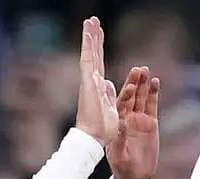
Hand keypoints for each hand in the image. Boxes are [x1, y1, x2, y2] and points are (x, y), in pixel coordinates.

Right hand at [74, 17, 118, 145]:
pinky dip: (88, 46)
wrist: (93, 137)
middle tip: (92, 20)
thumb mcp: (111, 107)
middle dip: (94, 37)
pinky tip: (89, 33)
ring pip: (90, 54)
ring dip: (90, 36)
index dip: (99, 48)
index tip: (99, 34)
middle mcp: (92, 81)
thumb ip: (109, 93)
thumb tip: (109, 82)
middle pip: (94, 54)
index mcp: (99, 86)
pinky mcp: (88, 82)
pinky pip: (88, 60)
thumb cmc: (101, 128)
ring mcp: (89, 80)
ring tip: (90, 20)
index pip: (99, 62)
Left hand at [106, 66, 159, 178]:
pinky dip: (153, 94)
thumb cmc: (122, 168)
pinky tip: (156, 82)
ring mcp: (138, 120)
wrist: (135, 177)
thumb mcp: (119, 156)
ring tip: (146, 71)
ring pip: (141, 98)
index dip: (125, 95)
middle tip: (138, 70)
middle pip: (130, 97)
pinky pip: (152, 106)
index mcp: (116, 125)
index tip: (130, 86)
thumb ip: (119, 140)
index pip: (119, 106)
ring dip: (143, 85)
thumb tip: (121, 124)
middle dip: (134, 83)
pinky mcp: (150, 124)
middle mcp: (126, 119)